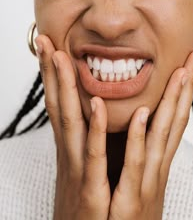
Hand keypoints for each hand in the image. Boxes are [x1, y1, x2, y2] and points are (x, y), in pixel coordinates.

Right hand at [35, 35, 110, 219]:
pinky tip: (96, 104)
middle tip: (45, 42)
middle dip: (52, 74)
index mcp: (75, 149)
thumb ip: (93, 142)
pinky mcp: (92, 191)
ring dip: (65, 90)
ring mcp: (79, 171)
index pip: (63, 105)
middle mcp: (72, 154)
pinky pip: (93, 156)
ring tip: (61, 57)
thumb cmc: (93, 204)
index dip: (55, 77)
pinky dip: (94, 130)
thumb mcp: (90, 169)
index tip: (51, 49)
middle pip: (60, 106)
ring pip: (71, 123)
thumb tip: (95, 117)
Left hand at [108, 51, 192, 219]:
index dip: (182, 94)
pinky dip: (138, 139)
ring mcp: (145, 184)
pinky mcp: (128, 202)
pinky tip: (142, 114)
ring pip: (161, 138)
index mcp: (152, 164)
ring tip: (179, 74)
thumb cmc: (118, 216)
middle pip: (174, 123)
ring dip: (170, 104)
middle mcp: (155, 170)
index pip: (171, 122)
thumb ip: (135, 155)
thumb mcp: (131, 181)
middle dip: (185, 91)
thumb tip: (138, 128)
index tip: (188, 68)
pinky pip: (133, 165)